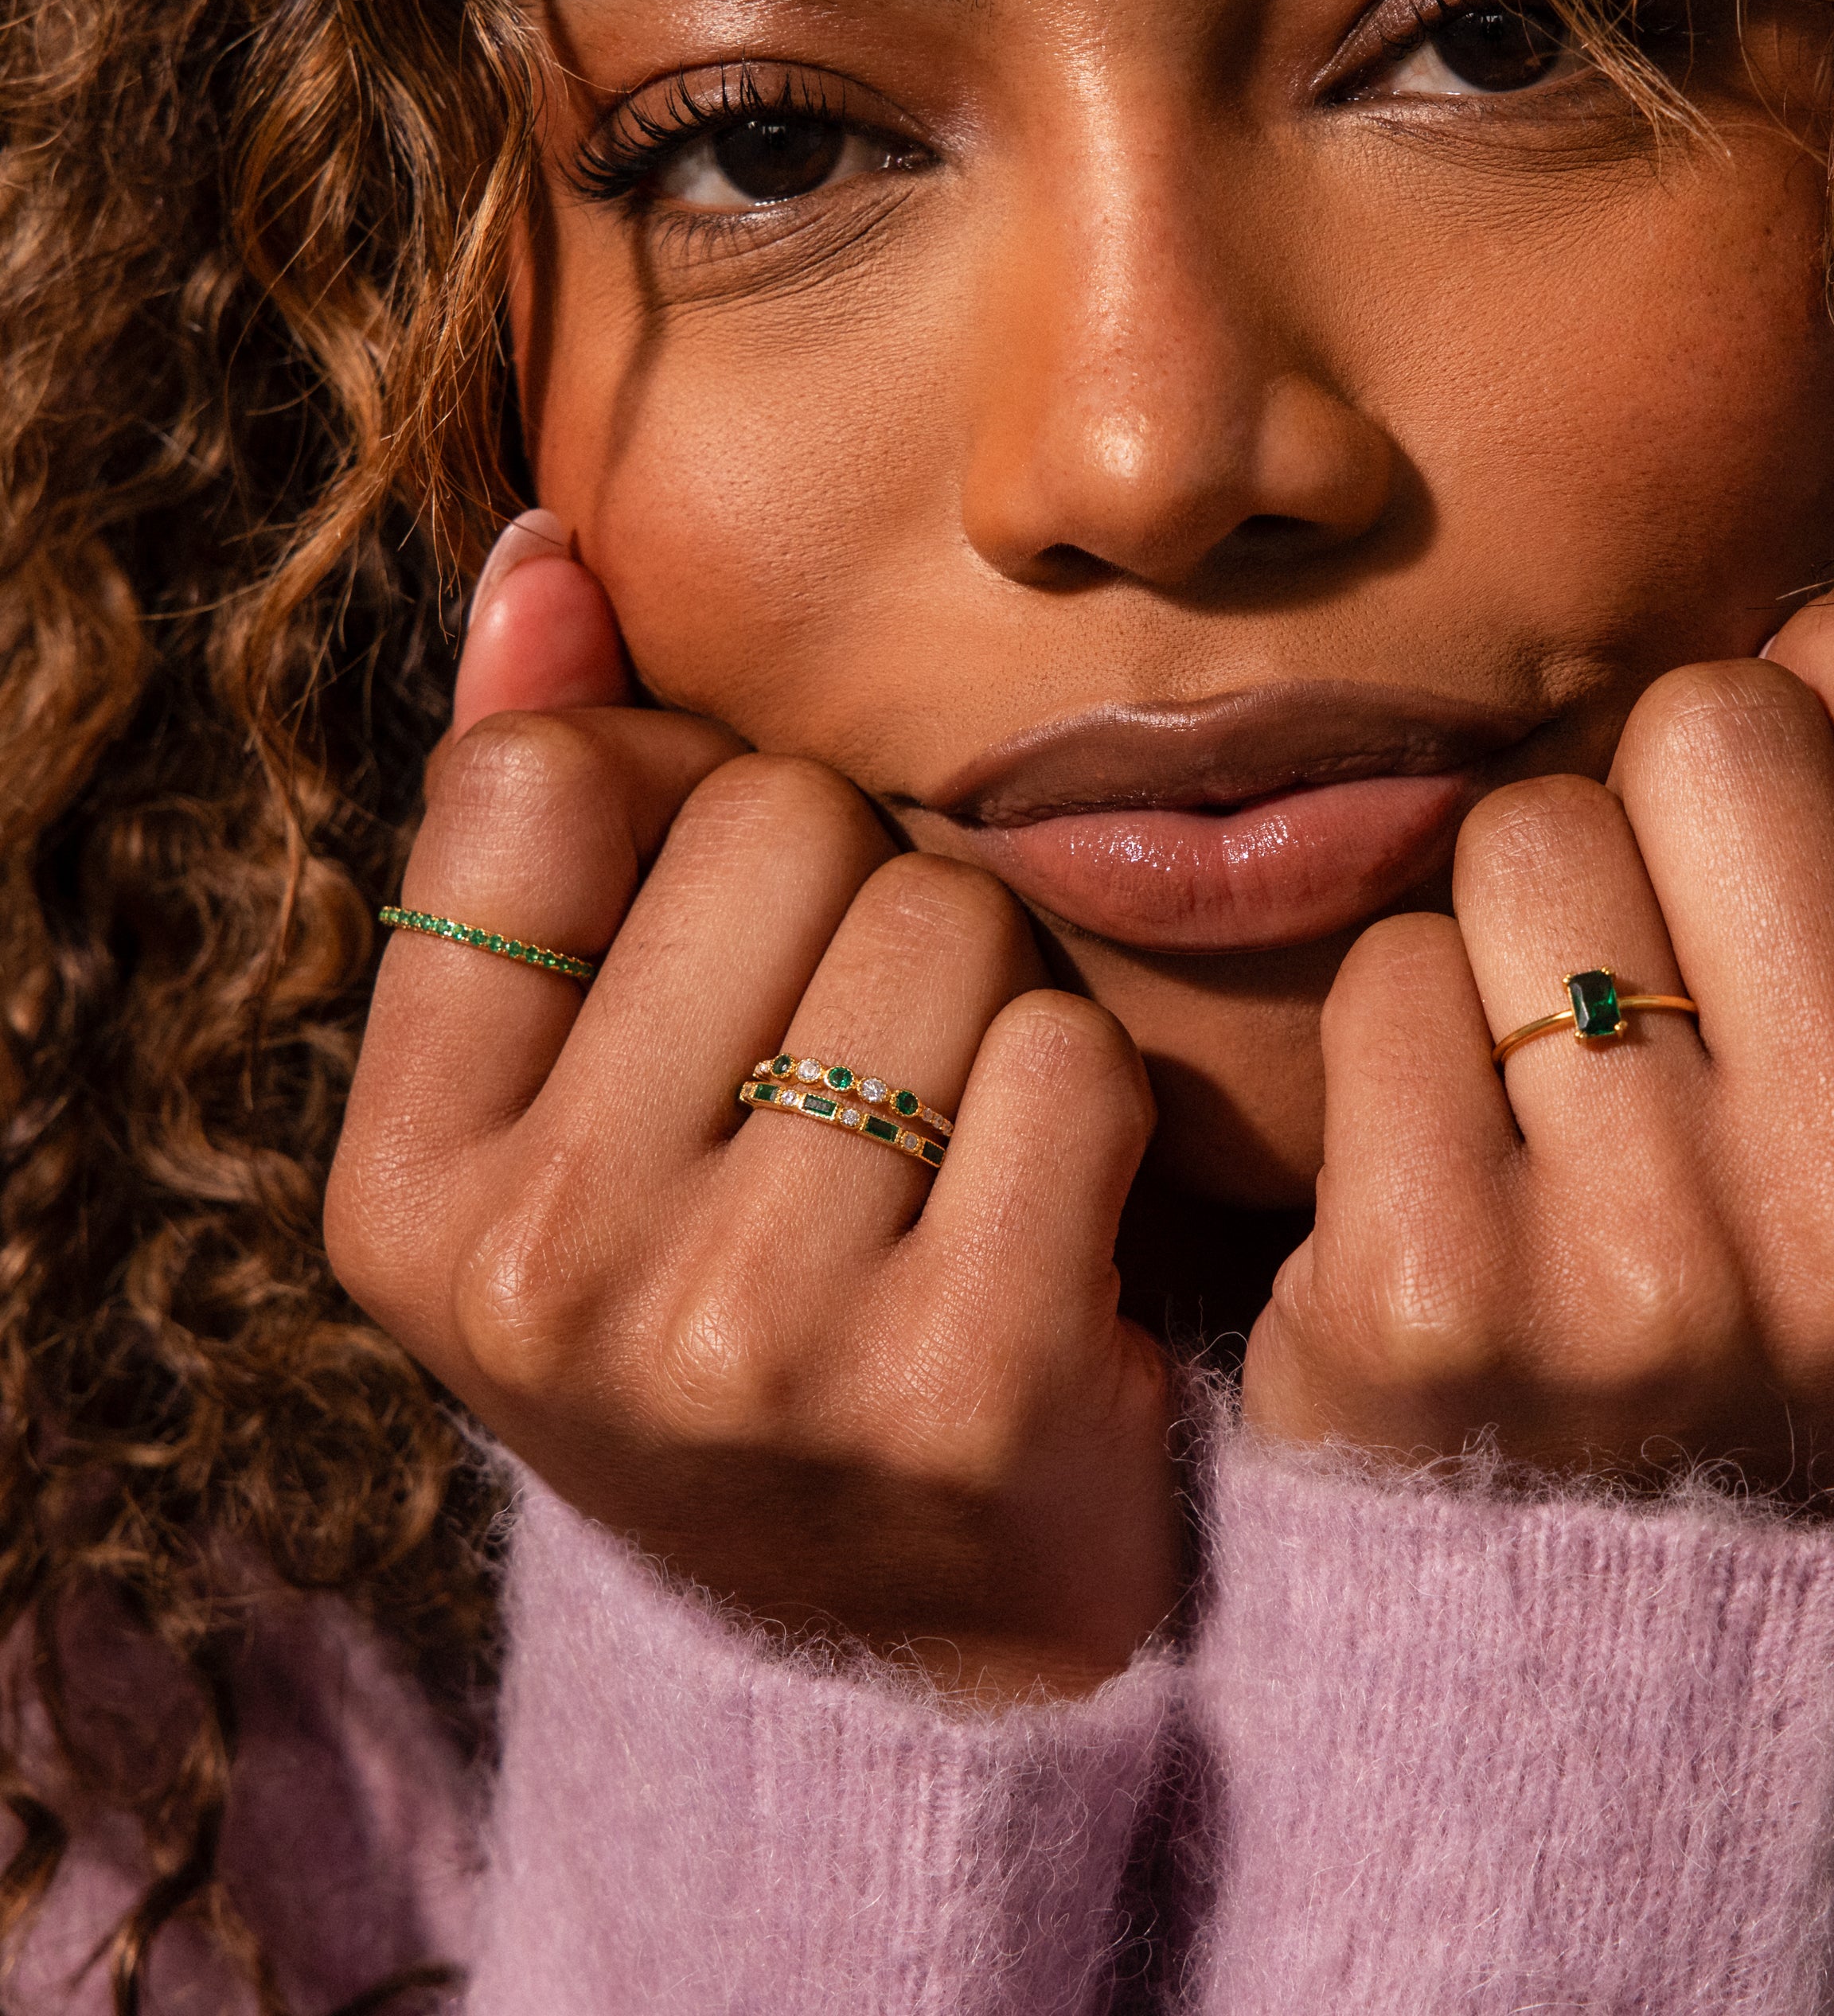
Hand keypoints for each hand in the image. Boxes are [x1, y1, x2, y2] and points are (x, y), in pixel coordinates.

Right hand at [327, 517, 1180, 1694]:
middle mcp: (538, 1273)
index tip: (723, 944)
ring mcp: (742, 1338)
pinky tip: (1039, 1220)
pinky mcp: (959, 1385)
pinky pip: (1069, 1059)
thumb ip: (535, 819)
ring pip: (944, 922)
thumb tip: (549, 553)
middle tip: (859, 1072)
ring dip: (982, 999)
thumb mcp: (574, 1100)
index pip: (544, 784)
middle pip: (778, 824)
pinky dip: (1084, 1107)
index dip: (676, 808)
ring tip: (941, 1146)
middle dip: (856, 903)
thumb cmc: (737, 1300)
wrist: (905, 1627)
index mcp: (402, 1192)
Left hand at [1243, 500, 1833, 1494]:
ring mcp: (1653, 1271)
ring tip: (1555, 1074)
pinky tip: (1448, 1147)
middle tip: (1656, 969)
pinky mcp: (1435, 1295)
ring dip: (1514, 915)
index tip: (1783, 793)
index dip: (1833, 684)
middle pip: (1713, 732)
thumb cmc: (1766, 1269)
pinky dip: (1400, 1021)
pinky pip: (1388, 966)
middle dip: (1654, 800)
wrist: (1571, 1569)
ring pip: (1526, 831)